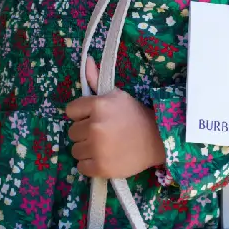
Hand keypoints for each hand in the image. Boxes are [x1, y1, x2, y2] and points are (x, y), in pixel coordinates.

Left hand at [66, 58, 166, 179]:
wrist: (158, 140)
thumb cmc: (135, 116)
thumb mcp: (116, 95)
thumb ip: (96, 79)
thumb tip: (86, 60)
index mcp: (98, 106)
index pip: (71, 111)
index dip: (81, 115)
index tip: (94, 118)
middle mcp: (95, 126)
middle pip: (72, 132)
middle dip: (85, 132)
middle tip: (103, 132)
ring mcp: (97, 149)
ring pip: (75, 150)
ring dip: (86, 149)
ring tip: (104, 146)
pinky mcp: (101, 167)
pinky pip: (81, 167)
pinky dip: (90, 165)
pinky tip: (104, 158)